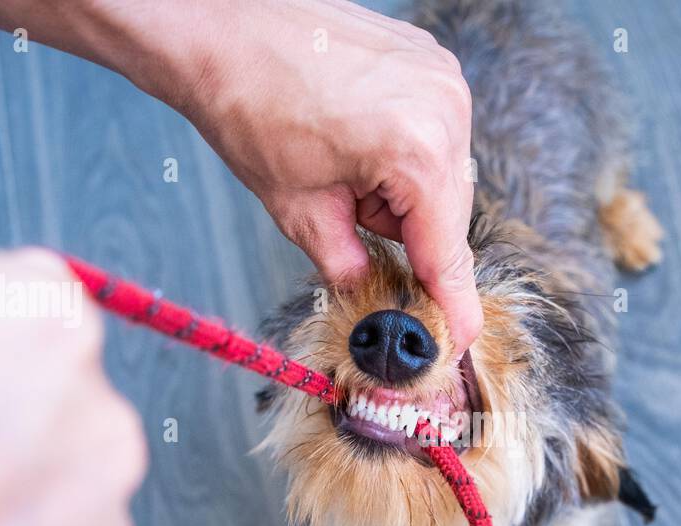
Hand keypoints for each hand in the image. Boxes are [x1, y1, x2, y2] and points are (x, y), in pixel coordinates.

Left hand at [135, 0, 484, 354]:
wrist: (220, 27)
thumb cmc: (248, 103)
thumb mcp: (300, 211)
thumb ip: (350, 266)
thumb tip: (373, 297)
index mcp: (415, 150)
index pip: (446, 251)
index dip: (451, 304)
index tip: (460, 339)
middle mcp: (444, 109)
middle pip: (448, 213)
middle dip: (407, 234)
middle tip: (350, 218)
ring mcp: (442, 79)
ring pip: (442, 175)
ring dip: (402, 191)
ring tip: (343, 164)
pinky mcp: (431, 62)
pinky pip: (435, 134)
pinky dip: (403, 154)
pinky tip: (357, 139)